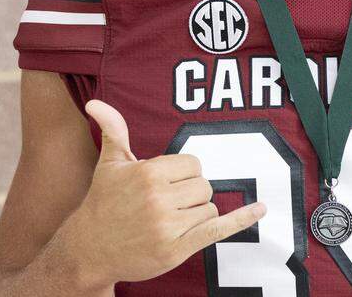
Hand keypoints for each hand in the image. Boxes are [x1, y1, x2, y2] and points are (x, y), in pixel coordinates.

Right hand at [68, 99, 266, 287]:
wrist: (90, 248)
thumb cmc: (103, 202)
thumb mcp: (109, 164)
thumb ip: (113, 129)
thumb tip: (95, 102)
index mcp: (148, 172)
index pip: (194, 164)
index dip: (184, 174)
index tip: (166, 184)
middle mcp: (159, 198)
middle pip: (204, 186)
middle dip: (190, 195)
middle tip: (165, 204)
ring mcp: (168, 226)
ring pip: (209, 208)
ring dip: (196, 215)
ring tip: (168, 220)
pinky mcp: (176, 249)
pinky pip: (218, 229)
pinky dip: (242, 219)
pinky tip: (261, 209)